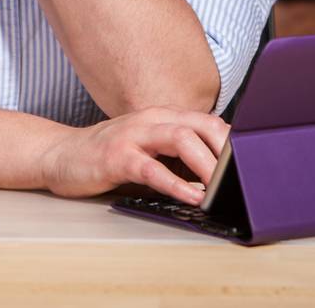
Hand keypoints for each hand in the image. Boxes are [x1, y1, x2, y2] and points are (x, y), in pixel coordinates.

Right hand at [38, 105, 228, 205]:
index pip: (208, 122)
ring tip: (221, 187)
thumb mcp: (148, 149)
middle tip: (244, 176)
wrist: (59, 154)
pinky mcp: (117, 157)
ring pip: (181, 139)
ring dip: (207, 165)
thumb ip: (177, 156)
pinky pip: (152, 168)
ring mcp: (133, 136)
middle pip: (201, 125)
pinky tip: (190, 197)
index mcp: (163, 117)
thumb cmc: (108, 156)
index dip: (234, 141)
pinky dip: (175, 183)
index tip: (254, 163)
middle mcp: (151, 120)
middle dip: (227, 151)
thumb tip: (216, 178)